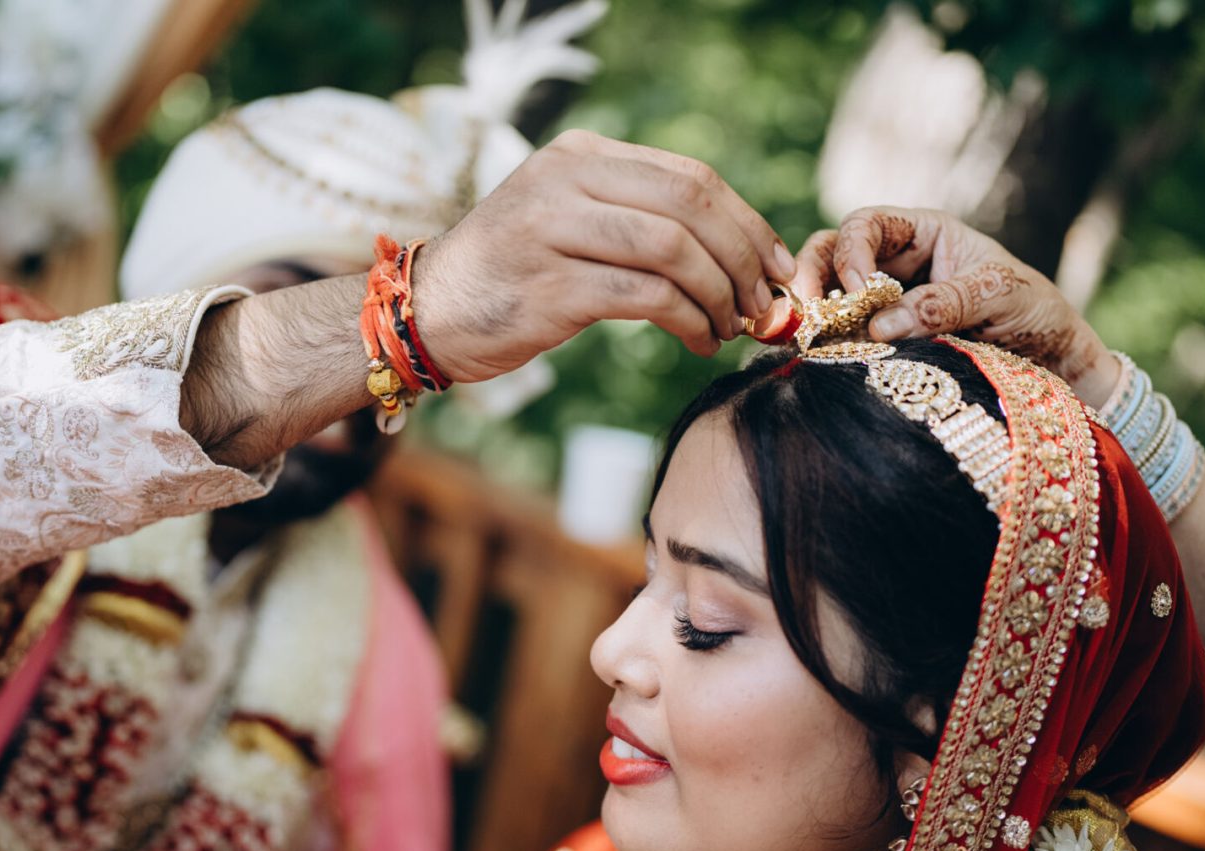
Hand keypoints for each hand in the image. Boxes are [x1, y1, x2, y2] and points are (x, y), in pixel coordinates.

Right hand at [414, 130, 797, 380]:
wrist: (428, 313)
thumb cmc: (511, 276)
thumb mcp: (569, 220)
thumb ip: (636, 217)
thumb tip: (736, 250)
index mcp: (580, 154)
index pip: (689, 176)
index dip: (746, 222)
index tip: (776, 264)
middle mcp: (565, 180)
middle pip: (691, 205)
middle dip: (742, 257)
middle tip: (762, 302)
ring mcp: (554, 230)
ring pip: (674, 251)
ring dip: (719, 295)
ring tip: (730, 327)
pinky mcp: (551, 287)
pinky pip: (646, 299)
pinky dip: (687, 322)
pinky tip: (697, 341)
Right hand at [790, 207, 1120, 407]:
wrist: (1054, 364)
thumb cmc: (1035, 313)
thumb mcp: (1000, 296)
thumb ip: (945, 303)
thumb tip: (879, 326)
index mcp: (925, 234)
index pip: (867, 225)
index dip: (852, 252)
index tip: (859, 293)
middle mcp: (896, 264)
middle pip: (831, 253)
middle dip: (810, 276)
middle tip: (803, 310)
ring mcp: (883, 304)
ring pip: (826, 295)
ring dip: (811, 312)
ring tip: (803, 338)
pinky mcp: (879, 343)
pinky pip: (840, 336)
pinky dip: (823, 344)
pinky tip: (815, 360)